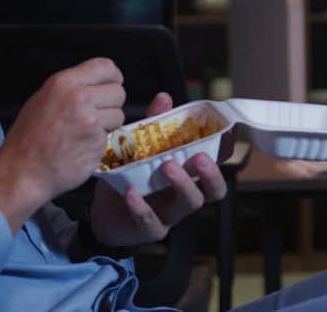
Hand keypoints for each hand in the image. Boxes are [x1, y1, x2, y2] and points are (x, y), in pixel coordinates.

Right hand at [0, 58, 124, 231]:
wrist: (22, 171)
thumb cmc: (28, 138)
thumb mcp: (43, 99)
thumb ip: (70, 88)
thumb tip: (94, 84)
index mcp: (64, 83)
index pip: (106, 67)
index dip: (113, 77)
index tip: (112, 85)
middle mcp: (80, 99)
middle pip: (118, 92)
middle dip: (112, 103)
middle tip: (98, 113)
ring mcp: (91, 122)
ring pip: (119, 115)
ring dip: (108, 124)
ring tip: (87, 131)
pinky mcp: (97, 144)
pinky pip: (110, 138)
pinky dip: (100, 142)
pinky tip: (82, 147)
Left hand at [88, 92, 228, 247]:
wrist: (103, 214)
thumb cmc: (130, 179)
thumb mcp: (141, 149)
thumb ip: (154, 126)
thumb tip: (165, 97)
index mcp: (187, 176)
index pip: (215, 167)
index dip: (223, 154)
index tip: (223, 136)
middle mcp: (183, 195)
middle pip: (213, 190)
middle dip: (210, 173)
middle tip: (199, 157)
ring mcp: (169, 214)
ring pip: (189, 204)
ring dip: (182, 185)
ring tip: (168, 167)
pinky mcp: (150, 230)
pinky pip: (151, 221)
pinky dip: (142, 207)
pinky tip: (131, 193)